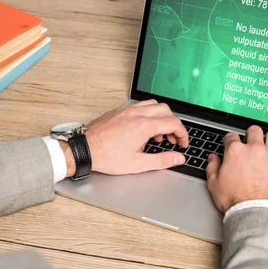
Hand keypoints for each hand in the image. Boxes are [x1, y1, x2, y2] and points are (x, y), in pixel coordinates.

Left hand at [62, 100, 188, 175]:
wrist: (85, 149)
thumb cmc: (107, 157)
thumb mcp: (138, 164)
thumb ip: (162, 160)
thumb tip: (178, 158)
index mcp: (144, 126)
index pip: (173, 123)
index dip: (182, 134)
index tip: (182, 143)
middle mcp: (136, 114)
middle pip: (165, 110)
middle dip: (173, 124)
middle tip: (172, 139)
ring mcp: (126, 110)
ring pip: (152, 105)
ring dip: (160, 117)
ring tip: (156, 135)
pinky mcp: (118, 111)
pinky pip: (139, 106)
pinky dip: (147, 114)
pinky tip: (141, 129)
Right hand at [206, 126, 267, 212]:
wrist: (255, 211)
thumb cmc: (235, 199)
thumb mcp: (214, 184)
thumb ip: (212, 167)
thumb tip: (213, 159)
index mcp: (235, 151)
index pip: (231, 136)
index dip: (229, 139)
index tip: (230, 143)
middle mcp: (254, 149)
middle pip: (254, 131)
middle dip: (250, 134)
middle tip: (249, 141)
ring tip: (266, 144)